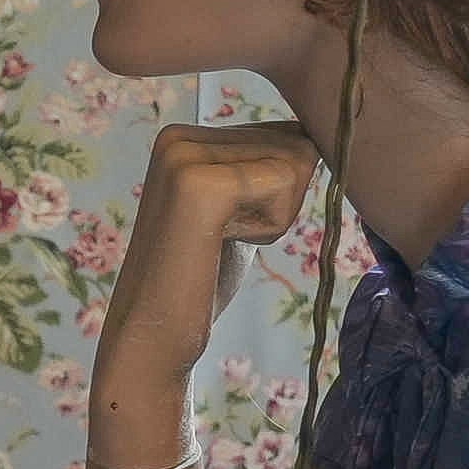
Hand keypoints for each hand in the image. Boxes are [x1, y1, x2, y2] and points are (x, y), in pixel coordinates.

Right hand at [98, 121, 322, 422]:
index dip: (280, 191)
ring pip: (294, 163)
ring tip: (221, 241)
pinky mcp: (199, 183)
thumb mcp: (236, 206)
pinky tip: (224, 243)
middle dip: (280, 201)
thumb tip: (316, 135)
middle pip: (294, 144)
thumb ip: (261, 167)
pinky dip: (271, 226)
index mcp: (183, 135)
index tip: (227, 227)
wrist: (152, 335)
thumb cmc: (200, 278)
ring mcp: (185, 155)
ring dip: (275, 216)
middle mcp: (180, 134)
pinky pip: (284, 183)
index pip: (285, 134)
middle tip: (224, 238)